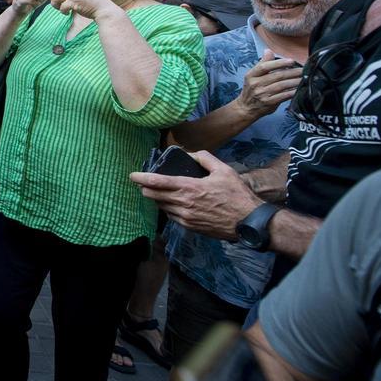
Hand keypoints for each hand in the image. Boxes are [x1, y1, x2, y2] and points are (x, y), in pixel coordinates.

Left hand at [130, 151, 260, 240]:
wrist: (248, 222)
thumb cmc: (237, 195)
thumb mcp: (224, 170)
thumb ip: (205, 158)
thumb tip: (191, 154)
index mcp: (189, 188)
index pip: (157, 182)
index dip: (141, 178)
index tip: (132, 175)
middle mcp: (183, 203)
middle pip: (153, 196)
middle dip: (145, 188)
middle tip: (143, 183)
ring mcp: (185, 217)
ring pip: (161, 206)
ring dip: (156, 199)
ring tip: (157, 192)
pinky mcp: (189, 227)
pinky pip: (171, 216)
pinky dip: (167, 208)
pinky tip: (171, 204)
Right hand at [237, 49, 302, 118]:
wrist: (245, 108)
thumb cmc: (251, 90)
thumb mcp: (252, 75)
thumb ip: (262, 63)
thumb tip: (268, 51)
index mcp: (251, 75)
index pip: (265, 66)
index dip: (279, 63)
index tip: (291, 61)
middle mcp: (256, 84)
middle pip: (277, 76)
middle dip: (292, 72)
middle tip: (303, 70)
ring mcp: (262, 94)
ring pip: (282, 85)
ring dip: (295, 81)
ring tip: (303, 78)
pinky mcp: (269, 103)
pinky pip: (283, 96)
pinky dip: (292, 92)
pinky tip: (298, 89)